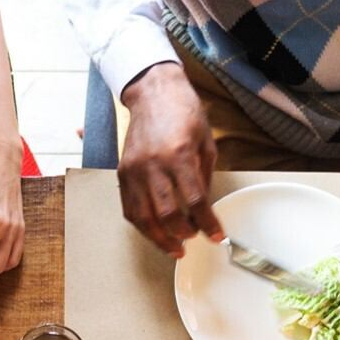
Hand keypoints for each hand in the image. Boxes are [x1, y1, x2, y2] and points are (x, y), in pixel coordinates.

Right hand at [119, 62, 222, 256]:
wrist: (152, 92)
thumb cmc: (183, 114)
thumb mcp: (205, 144)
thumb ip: (204, 179)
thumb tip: (205, 210)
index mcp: (178, 155)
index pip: (195, 201)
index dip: (207, 224)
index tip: (216, 236)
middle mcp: (153, 164)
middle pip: (167, 214)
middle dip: (184, 234)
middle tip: (194, 238)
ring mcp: (134, 169)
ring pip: (144, 218)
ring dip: (161, 238)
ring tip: (176, 247)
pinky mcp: (123, 172)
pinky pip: (130, 208)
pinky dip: (143, 226)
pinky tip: (156, 233)